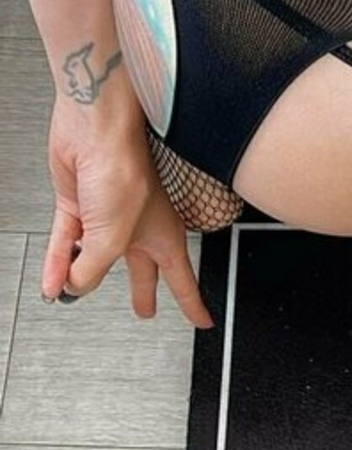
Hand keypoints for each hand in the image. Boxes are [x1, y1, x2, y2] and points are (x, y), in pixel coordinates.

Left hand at [42, 82, 213, 328]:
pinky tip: (52, 278)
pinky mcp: (78, 204)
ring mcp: (106, 215)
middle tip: (145, 310)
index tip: (201, 320)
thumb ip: (92, 270)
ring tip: (70, 294)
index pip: (182, 281)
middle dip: (142, 292)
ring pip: (94, 257)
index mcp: (164, 237)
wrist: (94, 128)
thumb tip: (73, 286)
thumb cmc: (123, 168)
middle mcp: (139, 227)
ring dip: (79, 278)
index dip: (193, 305)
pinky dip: (58, 261)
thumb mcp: (111, 238)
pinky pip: (67, 242)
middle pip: (141, 270)